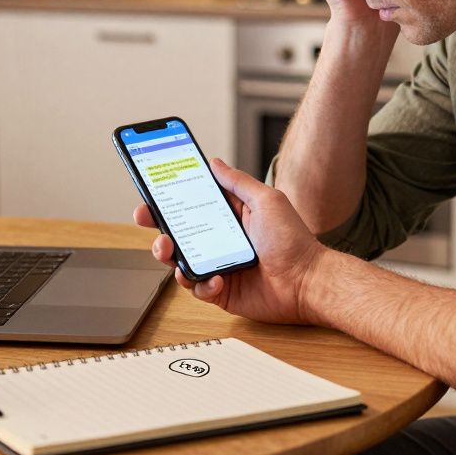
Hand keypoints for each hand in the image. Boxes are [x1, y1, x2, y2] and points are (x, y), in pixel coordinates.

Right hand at [132, 158, 327, 324]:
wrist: (308, 281)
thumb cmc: (293, 240)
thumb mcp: (266, 200)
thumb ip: (238, 182)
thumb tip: (214, 163)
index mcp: (228, 217)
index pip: (190, 204)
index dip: (167, 198)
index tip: (149, 190)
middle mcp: (219, 241)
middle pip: (177, 232)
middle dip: (157, 225)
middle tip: (147, 218)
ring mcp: (218, 266)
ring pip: (179, 262)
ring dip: (168, 255)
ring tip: (169, 250)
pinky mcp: (221, 291)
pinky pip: (198, 288)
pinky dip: (201, 283)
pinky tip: (216, 278)